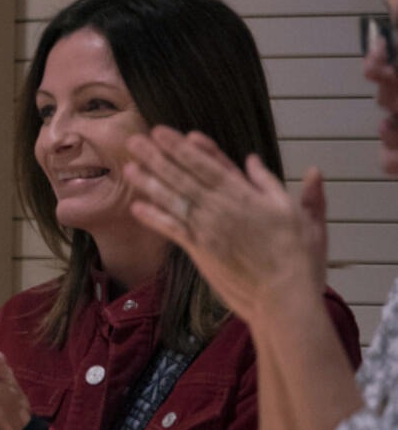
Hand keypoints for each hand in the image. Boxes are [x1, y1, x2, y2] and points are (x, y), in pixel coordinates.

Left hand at [124, 126, 325, 323]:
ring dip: (150, 182)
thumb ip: (275, 184)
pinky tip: (136, 206)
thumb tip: (256, 160)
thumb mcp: (301, 215)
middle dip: (159, 157)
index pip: (209, 164)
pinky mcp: (200, 250)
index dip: (185, 148)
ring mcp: (209, 229)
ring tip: (128, 167)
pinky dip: (154, 217)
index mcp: (246, 195)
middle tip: (135, 140)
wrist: (285, 297)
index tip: (165, 133)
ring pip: (174, 199)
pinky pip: (172, 229)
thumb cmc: (299, 257)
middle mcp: (223, 207)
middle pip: (185, 176)